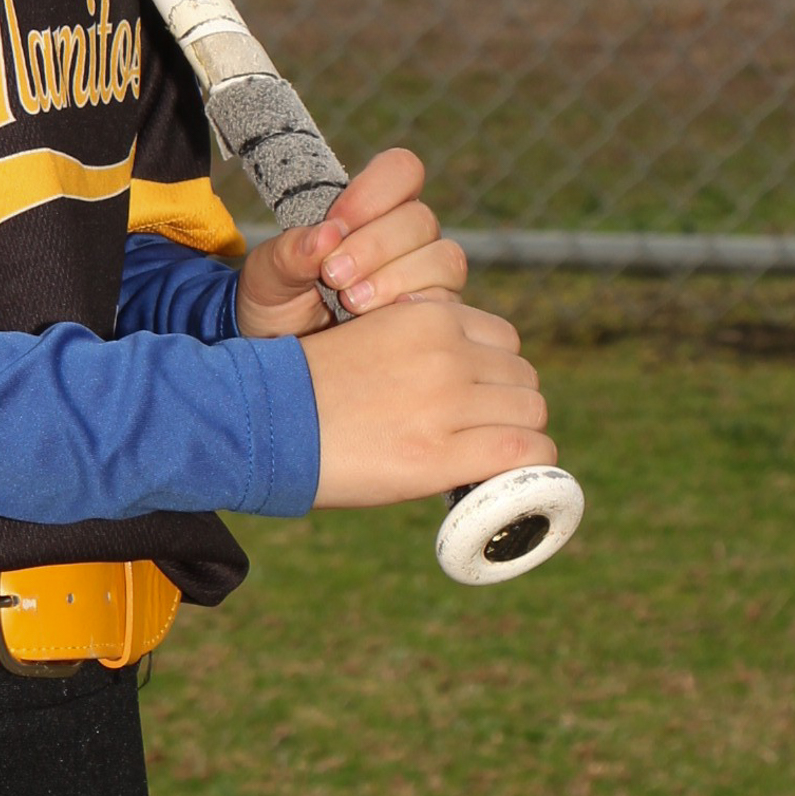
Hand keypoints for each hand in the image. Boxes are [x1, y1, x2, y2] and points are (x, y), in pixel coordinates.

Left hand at [236, 147, 464, 338]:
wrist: (283, 354)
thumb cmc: (277, 298)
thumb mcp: (268, 274)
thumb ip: (290, 252)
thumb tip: (327, 235)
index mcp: (369, 207)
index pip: (401, 171)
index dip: (374, 192)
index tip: (336, 223)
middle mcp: (405, 235)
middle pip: (419, 220)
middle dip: (374, 247)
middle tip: (333, 276)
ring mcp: (425, 272)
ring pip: (442, 258)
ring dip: (397, 278)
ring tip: (352, 302)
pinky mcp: (435, 312)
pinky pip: (448, 302)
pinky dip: (416, 308)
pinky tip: (381, 320)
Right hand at [302, 300, 553, 507]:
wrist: (263, 421)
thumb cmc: (310, 386)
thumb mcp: (371, 338)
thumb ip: (422, 346)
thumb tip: (467, 379)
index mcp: (428, 316)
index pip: (503, 340)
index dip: (494, 372)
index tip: (477, 398)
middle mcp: (446, 353)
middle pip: (522, 377)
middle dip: (507, 405)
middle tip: (480, 433)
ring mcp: (447, 403)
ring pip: (531, 413)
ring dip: (517, 435)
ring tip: (489, 457)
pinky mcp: (441, 453)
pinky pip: (523, 453)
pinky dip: (528, 466)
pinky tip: (508, 478)